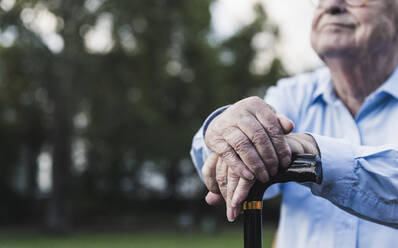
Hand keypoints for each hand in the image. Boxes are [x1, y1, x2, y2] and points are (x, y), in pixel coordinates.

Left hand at [202, 133, 319, 221]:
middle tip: (231, 213)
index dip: (212, 187)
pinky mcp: (257, 154)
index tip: (222, 200)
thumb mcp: (245, 176)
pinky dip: (243, 190)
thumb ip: (226, 188)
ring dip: (234, 196)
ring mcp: (244, 149)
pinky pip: (246, 175)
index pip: (209, 169)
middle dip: (225, 196)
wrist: (289, 150)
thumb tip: (209, 200)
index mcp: (225, 150)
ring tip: (236, 211)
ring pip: (232, 175)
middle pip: (220, 174)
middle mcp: (232, 148)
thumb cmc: (264, 164)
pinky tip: (241, 200)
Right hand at [205, 96, 293, 182]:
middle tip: (274, 171)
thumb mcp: (265, 118)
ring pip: (243, 146)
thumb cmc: (251, 122)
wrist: (222, 122)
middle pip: (258, 136)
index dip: (280, 145)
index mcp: (255, 105)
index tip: (286, 162)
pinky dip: (239, 167)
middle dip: (269, 157)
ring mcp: (225, 125)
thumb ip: (278, 122)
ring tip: (264, 177)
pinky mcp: (215, 138)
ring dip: (255, 164)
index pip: (271, 126)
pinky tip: (249, 177)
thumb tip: (290, 126)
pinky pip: (228, 154)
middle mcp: (239, 113)